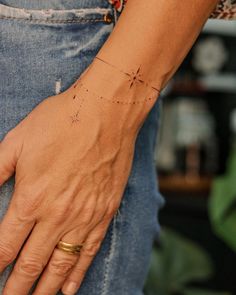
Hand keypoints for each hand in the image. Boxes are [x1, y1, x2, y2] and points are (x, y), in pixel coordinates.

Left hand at [0, 61, 154, 293]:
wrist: (105, 114)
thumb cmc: (61, 123)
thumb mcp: (16, 143)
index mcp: (31, 199)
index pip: (4, 247)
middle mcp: (58, 216)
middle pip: (31, 264)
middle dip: (15, 288)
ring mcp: (84, 216)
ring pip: (61, 265)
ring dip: (45, 289)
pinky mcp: (105, 212)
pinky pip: (89, 251)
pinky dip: (78, 273)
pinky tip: (70, 288)